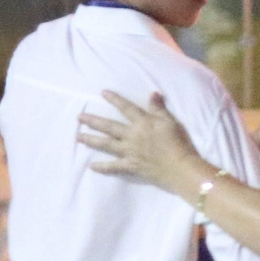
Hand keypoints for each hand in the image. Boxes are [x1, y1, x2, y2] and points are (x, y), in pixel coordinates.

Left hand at [80, 91, 213, 196]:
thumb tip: (153, 93)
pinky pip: (114, 167)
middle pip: (109, 126)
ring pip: (106, 144)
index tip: (102, 92)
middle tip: (79, 118)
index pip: (126, 108)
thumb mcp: (171, 122)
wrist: (181, 167)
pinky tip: (92, 166)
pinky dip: (102, 167)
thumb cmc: (179, 143)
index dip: (114, 99)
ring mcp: (130, 151)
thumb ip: (159, 108)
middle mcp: (132, 136)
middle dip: (93, 121)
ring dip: (91, 140)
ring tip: (78, 137)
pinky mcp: (131, 166)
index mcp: (143, 123)